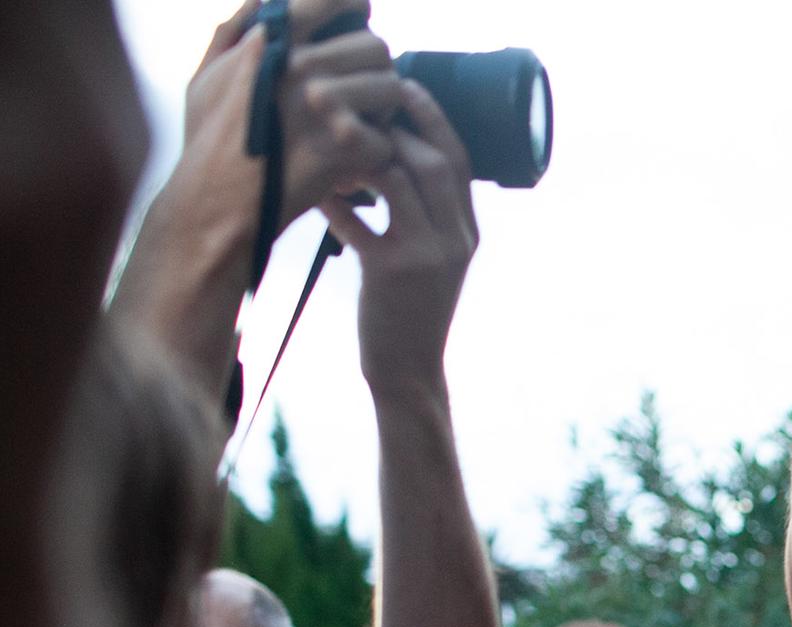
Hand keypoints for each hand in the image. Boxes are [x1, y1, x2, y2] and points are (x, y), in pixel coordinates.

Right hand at [181, 1, 398, 241]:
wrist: (215, 205)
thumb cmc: (209, 142)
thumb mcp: (205, 77)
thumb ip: (233, 34)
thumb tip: (261, 0)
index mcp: (271, 41)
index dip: (355, 6)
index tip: (360, 17)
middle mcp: (300, 65)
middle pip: (376, 46)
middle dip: (376, 70)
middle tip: (364, 92)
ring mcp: (324, 106)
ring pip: (393, 88)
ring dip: (385, 112)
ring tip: (363, 129)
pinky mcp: (345, 148)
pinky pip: (388, 140)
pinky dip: (376, 157)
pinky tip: (354, 165)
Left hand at [320, 84, 477, 392]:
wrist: (409, 371)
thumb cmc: (409, 311)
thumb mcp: (430, 260)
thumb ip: (422, 215)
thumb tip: (388, 160)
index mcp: (468, 232)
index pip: (459, 159)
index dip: (432, 117)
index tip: (402, 86)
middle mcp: (456, 239)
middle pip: (435, 159)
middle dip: (398, 123)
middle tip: (361, 101)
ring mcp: (428, 255)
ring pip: (402, 179)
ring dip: (364, 153)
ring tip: (335, 144)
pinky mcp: (392, 272)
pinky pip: (359, 220)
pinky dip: (335, 201)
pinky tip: (318, 195)